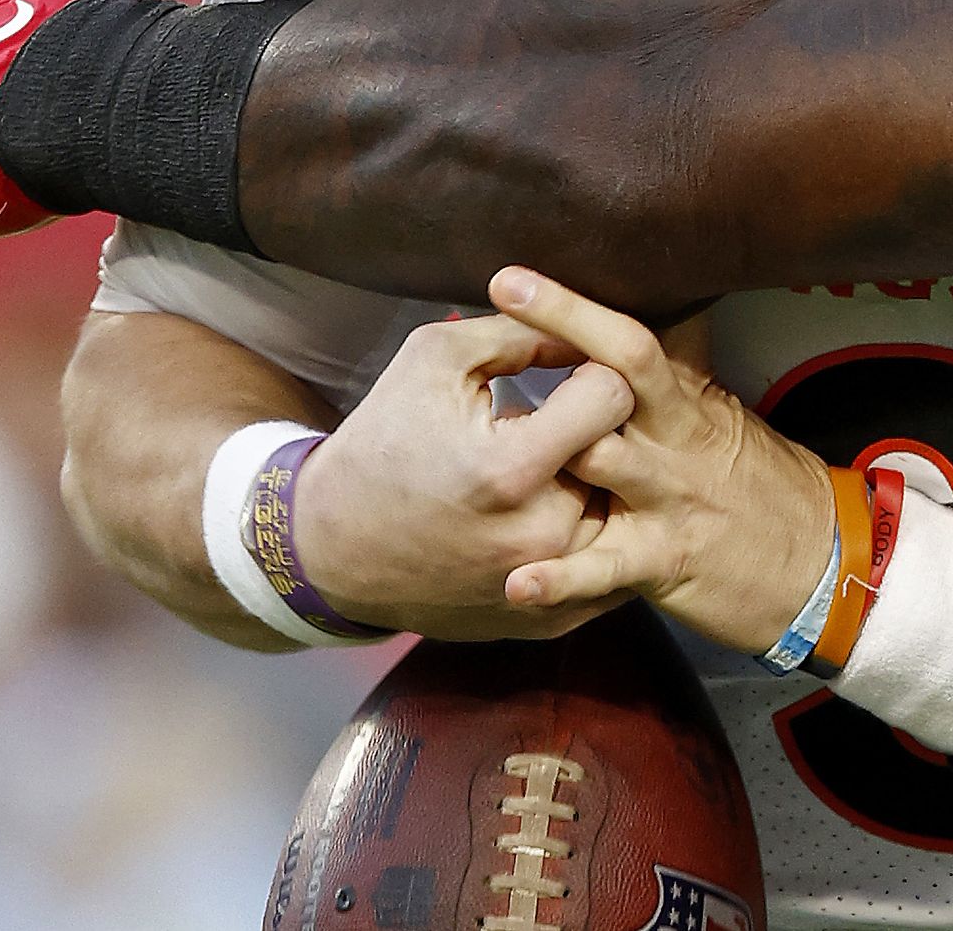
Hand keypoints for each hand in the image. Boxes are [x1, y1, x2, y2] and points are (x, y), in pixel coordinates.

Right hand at [294, 314, 635, 639]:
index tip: (571, 379)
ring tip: (548, 475)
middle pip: (623, 456)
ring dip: (598, 488)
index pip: (613, 394)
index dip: (593, 374)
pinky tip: (547, 517)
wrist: (329, 552)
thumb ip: (521, 332)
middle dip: (597, 434)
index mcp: (512, 470)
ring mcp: (550, 588)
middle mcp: (542, 536)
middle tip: (557, 432)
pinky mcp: (551, 624)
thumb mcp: (434, 361)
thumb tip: (590, 328)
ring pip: (622, 511)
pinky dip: (591, 537)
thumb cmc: (381, 445)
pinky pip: (609, 565)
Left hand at [485, 268, 840, 653]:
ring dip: (545, 451)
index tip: (512, 277)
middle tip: (500, 301)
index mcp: (687, 403)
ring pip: (603, 460)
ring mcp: (670, 497)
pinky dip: (560, 577)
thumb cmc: (764, 486)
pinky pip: (605, 567)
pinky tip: (516, 581)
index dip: (573, 308)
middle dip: (558, 334)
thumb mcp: (726, 416)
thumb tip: (655, 307)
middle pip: (615, 377)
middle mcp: (676, 440)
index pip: (632, 341)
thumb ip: (679, 374)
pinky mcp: (666, 559)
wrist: (825, 561)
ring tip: (475, 441)